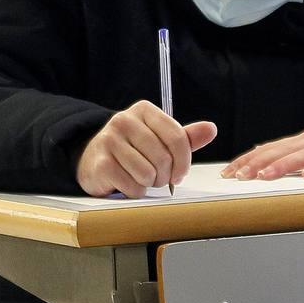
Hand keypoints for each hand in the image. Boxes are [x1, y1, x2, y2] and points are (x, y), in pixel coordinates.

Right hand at [75, 101, 217, 197]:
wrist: (93, 160)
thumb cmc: (132, 151)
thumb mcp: (159, 140)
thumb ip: (185, 137)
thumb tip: (211, 129)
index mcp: (144, 110)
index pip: (177, 137)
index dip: (184, 162)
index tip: (179, 173)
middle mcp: (124, 120)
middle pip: (163, 158)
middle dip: (165, 176)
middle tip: (157, 178)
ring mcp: (109, 140)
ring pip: (148, 173)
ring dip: (149, 184)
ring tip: (142, 179)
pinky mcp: (101, 162)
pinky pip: (133, 186)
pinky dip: (135, 191)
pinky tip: (127, 183)